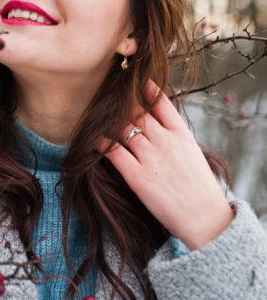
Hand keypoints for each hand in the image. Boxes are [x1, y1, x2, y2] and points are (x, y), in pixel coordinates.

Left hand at [105, 80, 233, 250]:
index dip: (145, 88)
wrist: (205, 219)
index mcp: (180, 133)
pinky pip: (114, 151)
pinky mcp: (138, 176)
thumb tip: (153, 119)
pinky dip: (102, 142)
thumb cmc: (198, 186)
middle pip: (136, 111)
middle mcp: (165, 140)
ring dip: (108, 121)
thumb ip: (173, 133)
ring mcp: (150, 157)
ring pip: (122, 127)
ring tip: (97, 117)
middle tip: (106, 99)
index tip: (133, 80)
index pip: (160, 101)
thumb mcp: (191, 151)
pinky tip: (95, 138)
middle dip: (121, 104)